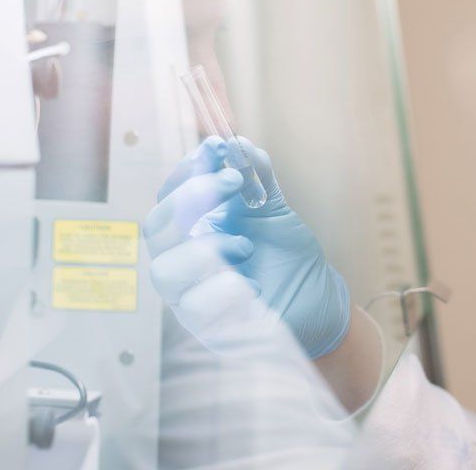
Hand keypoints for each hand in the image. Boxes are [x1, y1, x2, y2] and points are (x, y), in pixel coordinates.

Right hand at [142, 137, 350, 358]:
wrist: (319, 301)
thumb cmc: (287, 257)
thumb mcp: (274, 211)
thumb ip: (258, 180)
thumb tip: (242, 146)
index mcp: (191, 230)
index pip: (167, 195)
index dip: (188, 169)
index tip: (218, 147)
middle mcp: (182, 261)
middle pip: (156, 227)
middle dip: (192, 197)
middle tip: (233, 182)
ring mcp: (190, 297)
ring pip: (164, 271)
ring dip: (205, 249)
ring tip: (246, 245)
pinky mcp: (208, 329)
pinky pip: (196, 309)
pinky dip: (225, 290)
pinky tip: (255, 285)